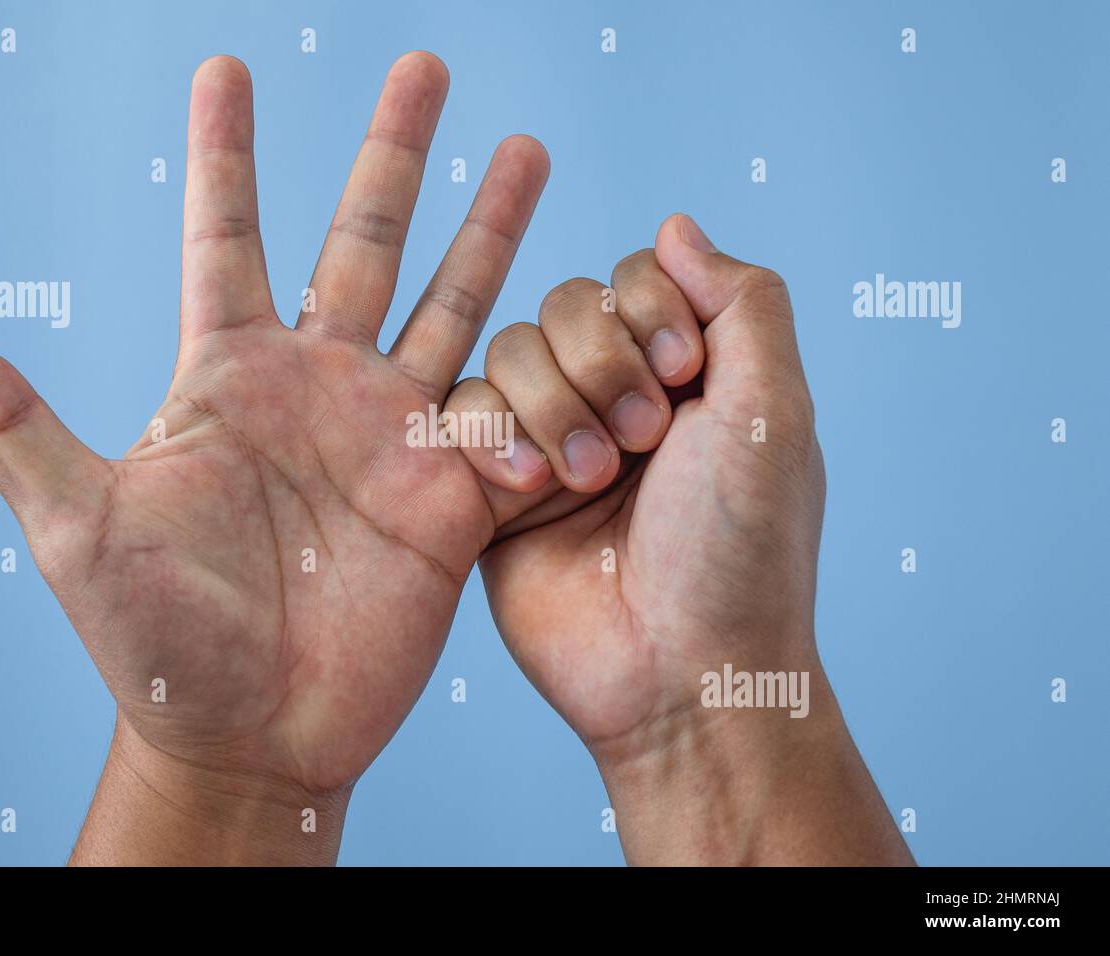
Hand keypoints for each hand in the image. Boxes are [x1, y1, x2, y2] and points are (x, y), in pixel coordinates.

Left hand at [0, 53, 548, 862]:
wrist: (252, 734)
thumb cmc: (154, 641)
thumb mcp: (76, 526)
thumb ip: (16, 428)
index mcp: (229, 378)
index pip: (226, 238)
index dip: (226, 152)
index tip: (226, 66)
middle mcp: (318, 388)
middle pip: (363, 242)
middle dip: (393, 153)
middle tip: (425, 64)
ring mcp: (390, 435)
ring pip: (452, 303)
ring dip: (489, 227)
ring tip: (526, 149)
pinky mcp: (453, 492)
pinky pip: (509, 411)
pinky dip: (546, 371)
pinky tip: (588, 318)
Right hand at [449, 214, 911, 863]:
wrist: (681, 675)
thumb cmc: (742, 552)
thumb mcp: (773, 412)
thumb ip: (742, 302)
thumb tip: (674, 224)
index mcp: (683, 377)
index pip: (632, 278)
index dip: (647, 313)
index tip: (684, 381)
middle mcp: (612, 399)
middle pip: (562, 304)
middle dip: (601, 366)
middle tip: (641, 443)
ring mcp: (548, 442)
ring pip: (506, 350)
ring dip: (551, 406)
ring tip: (587, 481)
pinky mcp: (492, 490)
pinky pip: (458, 413)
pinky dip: (490, 436)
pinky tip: (528, 488)